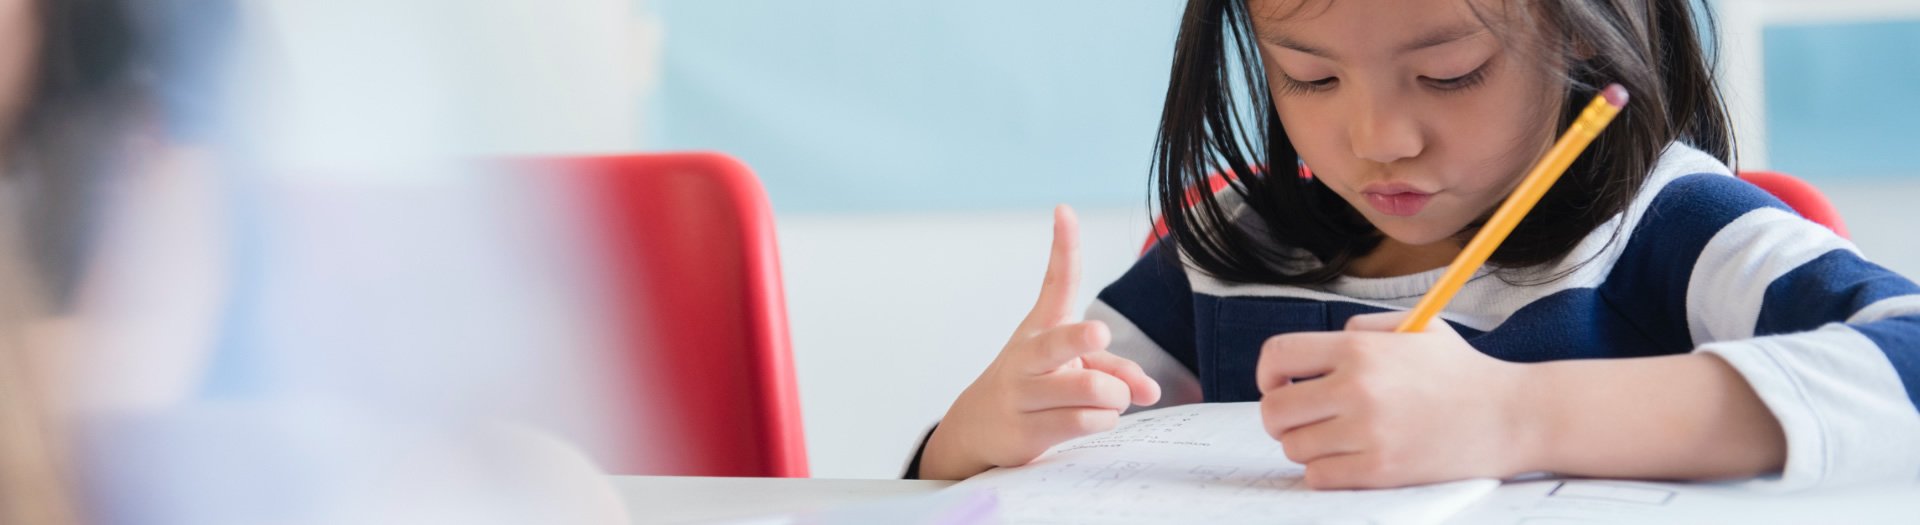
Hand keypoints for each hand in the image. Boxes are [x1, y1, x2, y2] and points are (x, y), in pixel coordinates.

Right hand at [919, 205, 1162, 479]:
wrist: (978, 427)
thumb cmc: (1035, 385)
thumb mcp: (1071, 368)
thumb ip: (1115, 370)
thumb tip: (1150, 392)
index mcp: (1041, 327)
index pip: (1055, 281)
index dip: (1063, 246)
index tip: (1064, 211)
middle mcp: (1028, 355)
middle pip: (1060, 342)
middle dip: (1080, 338)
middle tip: (1098, 332)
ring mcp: (1023, 394)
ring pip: (1089, 390)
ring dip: (1115, 397)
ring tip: (1111, 401)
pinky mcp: (1027, 431)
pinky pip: (1085, 422)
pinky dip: (1104, 421)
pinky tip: (1095, 419)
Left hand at [1257, 311, 1534, 488]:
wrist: (1512, 415)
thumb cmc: (1463, 372)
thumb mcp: (1415, 328)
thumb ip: (1361, 330)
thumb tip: (1312, 354)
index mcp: (1360, 348)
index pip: (1278, 357)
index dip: (1268, 374)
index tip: (1278, 386)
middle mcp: (1357, 388)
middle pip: (1273, 411)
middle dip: (1280, 418)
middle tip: (1302, 420)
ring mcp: (1367, 432)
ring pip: (1294, 447)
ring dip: (1306, 446)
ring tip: (1336, 439)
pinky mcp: (1380, 470)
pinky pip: (1318, 476)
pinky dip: (1325, 472)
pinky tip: (1348, 461)